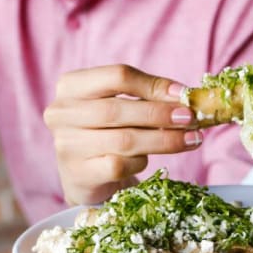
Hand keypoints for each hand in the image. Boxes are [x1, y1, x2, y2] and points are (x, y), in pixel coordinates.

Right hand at [44, 64, 202, 204]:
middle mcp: (61, 113)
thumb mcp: (120, 106)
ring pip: (123, 140)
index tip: (183, 94)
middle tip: (190, 119)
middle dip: (160, 114)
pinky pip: (119, 165)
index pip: (117, 76)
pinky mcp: (78, 174)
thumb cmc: (107, 132)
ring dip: (163, 140)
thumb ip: (146, 97)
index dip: (154, 85)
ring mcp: (67, 145)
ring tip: (191, 139)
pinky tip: (148, 160)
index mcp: (71, 85)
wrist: (85, 176)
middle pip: (118, 109)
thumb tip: (184, 96)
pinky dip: (140, 162)